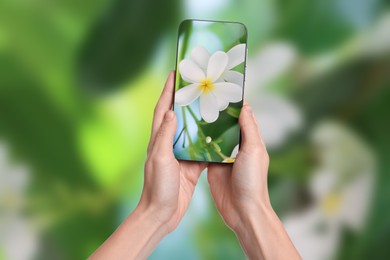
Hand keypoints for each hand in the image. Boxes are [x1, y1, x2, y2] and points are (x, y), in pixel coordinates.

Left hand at [139, 71, 206, 232]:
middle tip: (198, 84)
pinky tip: (220, 134)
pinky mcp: (190, 167)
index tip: (175, 72)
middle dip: (186, 99)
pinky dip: (208, 140)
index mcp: (159, 139)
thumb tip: (169, 111)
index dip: (167, 90)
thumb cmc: (157, 187)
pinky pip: (200, 149)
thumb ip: (165, 136)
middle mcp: (168, 144)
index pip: (162, 109)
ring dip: (199, 118)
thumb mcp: (160, 159)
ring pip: (191, 131)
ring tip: (212, 103)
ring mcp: (180, 155)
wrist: (161, 214)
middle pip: (178, 115)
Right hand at [207, 104, 299, 258]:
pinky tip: (188, 133)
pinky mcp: (212, 167)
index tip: (223, 89)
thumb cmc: (252, 180)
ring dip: (206, 127)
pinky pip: (204, 151)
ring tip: (193, 111)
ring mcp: (223, 157)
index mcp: (250, 141)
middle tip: (203, 97)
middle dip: (217, 113)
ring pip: (213, 137)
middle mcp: (237, 147)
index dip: (234, 105)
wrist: (242, 210)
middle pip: (226, 125)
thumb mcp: (254, 151)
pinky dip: (198, 143)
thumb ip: (249, 129)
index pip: (243, 117)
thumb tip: (245, 106)